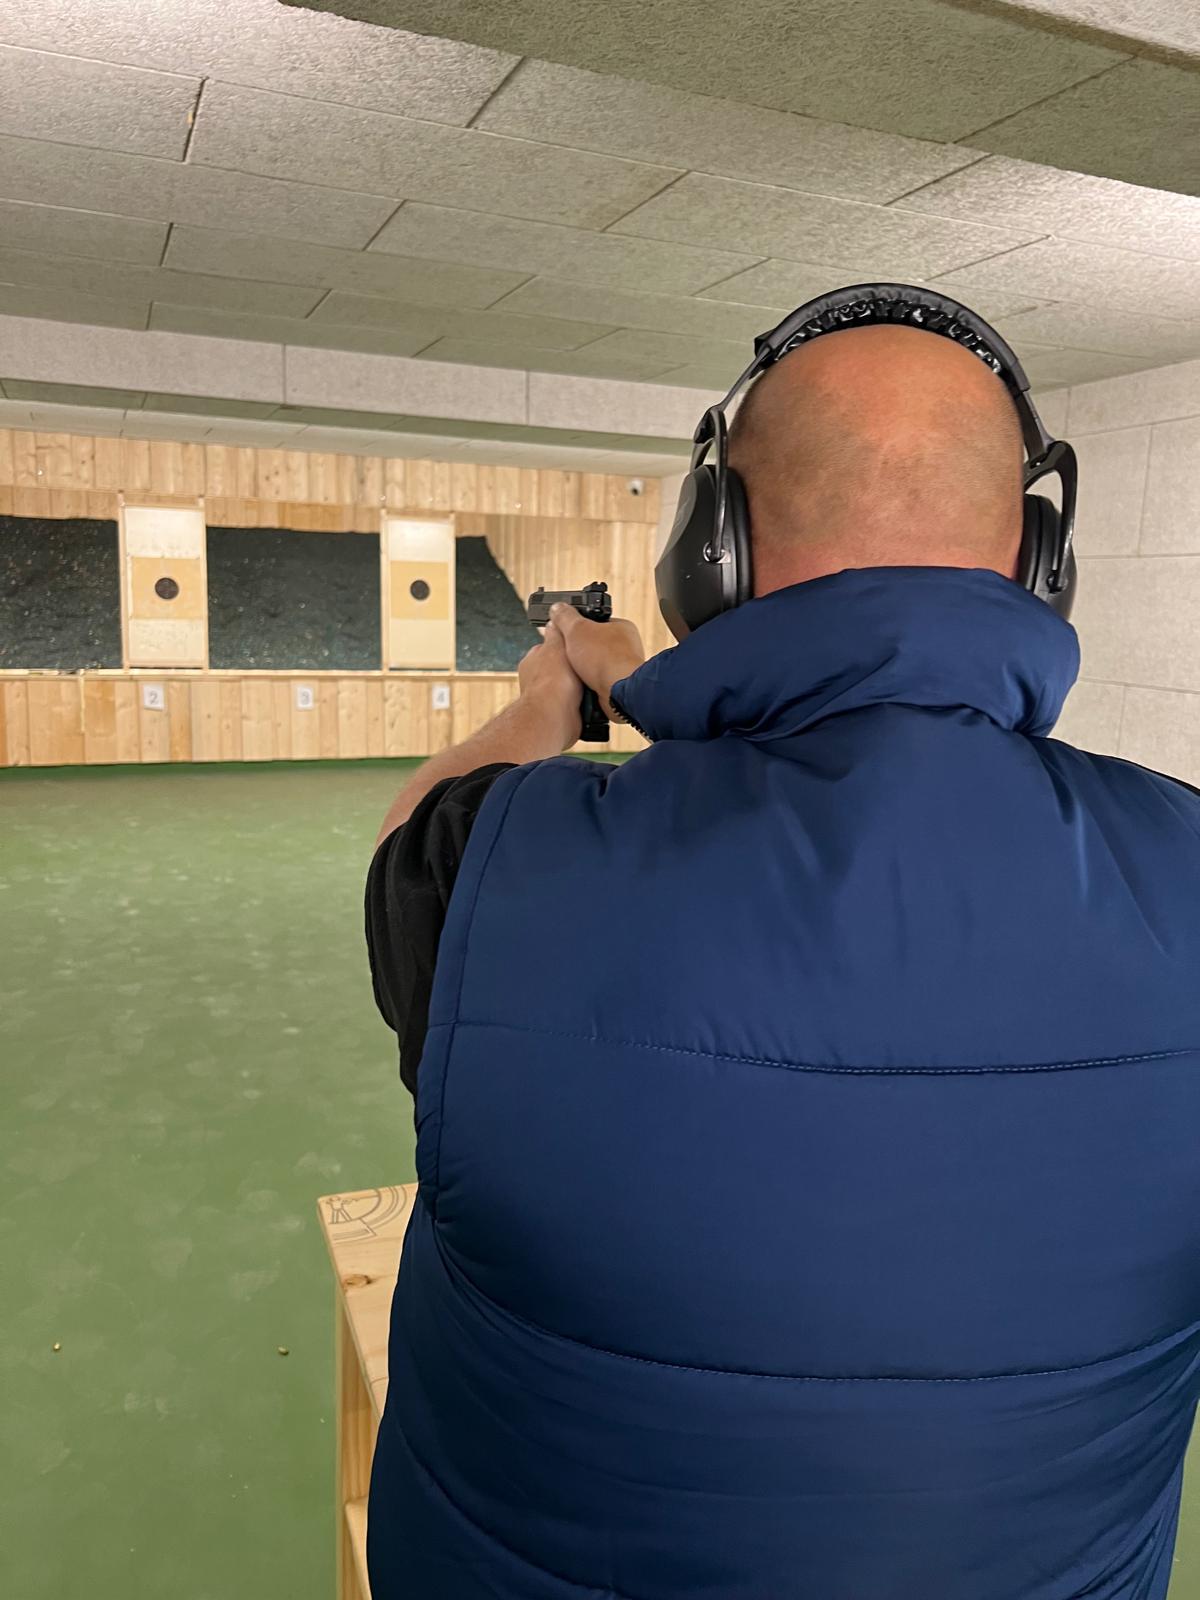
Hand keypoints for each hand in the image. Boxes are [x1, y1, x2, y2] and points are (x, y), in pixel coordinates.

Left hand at [518, 623, 583, 749]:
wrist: (554, 716)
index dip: (569, 644)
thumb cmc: (551, 681)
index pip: (552, 647)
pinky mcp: (561, 713)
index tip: (581, 644)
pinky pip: (579, 703)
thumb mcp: (557, 645)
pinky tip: (590, 699)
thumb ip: (557, 632)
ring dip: (584, 684)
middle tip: (590, 664)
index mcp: (534, 661)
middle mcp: (539, 680)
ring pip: (573, 685)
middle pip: (565, 666)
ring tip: (592, 682)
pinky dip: (586, 701)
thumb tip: (556, 618)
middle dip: (579, 666)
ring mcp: (550, 697)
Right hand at [547, 605, 644, 718]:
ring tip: (572, 670)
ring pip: (592, 664)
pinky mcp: (617, 685)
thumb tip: (557, 608)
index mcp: (620, 627)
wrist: (618, 692)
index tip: (564, 630)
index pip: (594, 621)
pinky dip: (586, 683)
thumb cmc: (605, 659)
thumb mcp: (576, 630)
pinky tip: (581, 683)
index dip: (576, 626)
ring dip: (580, 668)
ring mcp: (621, 667)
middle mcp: (624, 646)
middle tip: (566, 652)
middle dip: (576, 650)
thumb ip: (565, 617)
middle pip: (592, 644)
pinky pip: (596, 681)